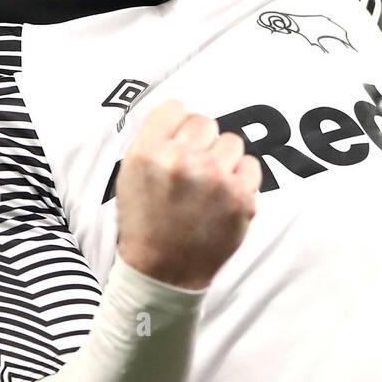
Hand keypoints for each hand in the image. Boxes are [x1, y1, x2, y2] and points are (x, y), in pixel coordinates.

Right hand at [116, 100, 260, 289]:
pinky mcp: (241, 197)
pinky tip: (224, 198)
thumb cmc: (145, 222)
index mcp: (148, 152)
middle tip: (193, 170)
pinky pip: (252, 165)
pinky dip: (241, 179)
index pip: (175, 108)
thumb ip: (155, 139)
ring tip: (209, 185)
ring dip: (223, 159)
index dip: (177, 127)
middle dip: (200, 143)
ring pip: (232, 141)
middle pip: (205, 122)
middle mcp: (181, 160)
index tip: (176, 146)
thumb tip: (184, 114)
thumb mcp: (129, 174)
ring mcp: (214, 178)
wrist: (163, 273)